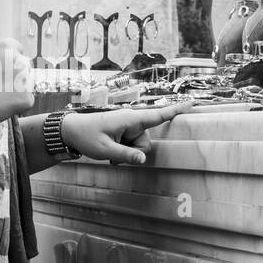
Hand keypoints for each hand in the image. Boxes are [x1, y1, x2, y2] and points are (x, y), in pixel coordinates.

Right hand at [0, 37, 33, 124]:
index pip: (16, 49)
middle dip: (13, 72)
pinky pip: (26, 100)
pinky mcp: (27, 98)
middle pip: (23, 65)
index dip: (6, 59)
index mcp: (7, 46)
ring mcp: (26, 80)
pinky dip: (17, 103)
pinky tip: (2, 104)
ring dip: (16, 87)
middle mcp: (20, 60)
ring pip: (26, 82)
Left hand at [61, 101, 192, 163]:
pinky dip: (123, 152)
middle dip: (134, 153)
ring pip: (138, 147)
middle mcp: (131, 121)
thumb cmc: (86, 137)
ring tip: (109, 152)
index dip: (176, 110)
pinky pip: (131, 146)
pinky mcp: (123, 132)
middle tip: (113, 155)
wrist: (70, 131)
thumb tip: (143, 160)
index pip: (158, 115)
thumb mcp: (105, 150)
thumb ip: (126, 156)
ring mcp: (127, 127)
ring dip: (126, 153)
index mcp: (130, 119)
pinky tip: (110, 152)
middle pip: (145, 143)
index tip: (193, 102)